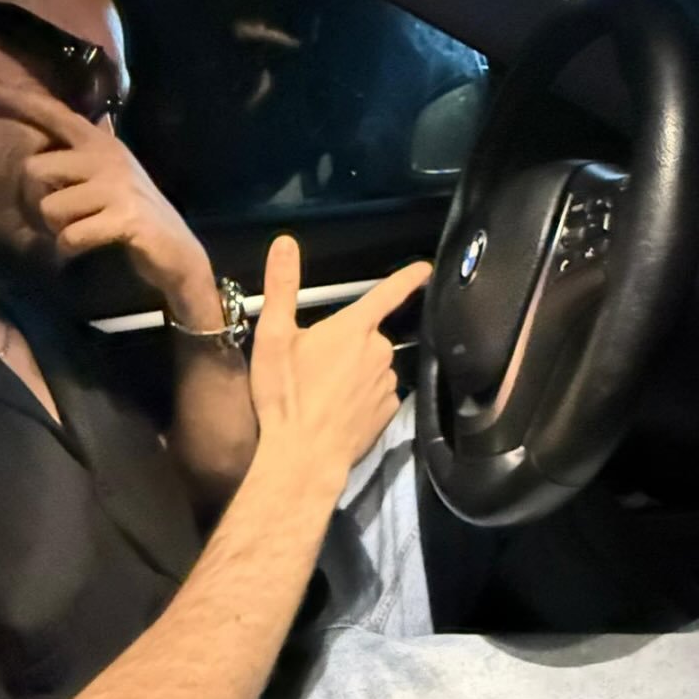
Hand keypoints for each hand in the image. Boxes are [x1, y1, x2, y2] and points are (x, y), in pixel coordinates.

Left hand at [0, 79, 210, 297]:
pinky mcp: (124, 217)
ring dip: (57, 229)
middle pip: (35, 168)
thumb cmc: (134, 214)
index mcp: (101, 143)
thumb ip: (79, 157)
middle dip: (37, 201)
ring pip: (50, 208)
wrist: (178, 251)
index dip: (16, 100)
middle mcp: (108, 156)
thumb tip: (43, 142)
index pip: (53, 113)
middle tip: (60, 217)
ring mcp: (118, 186)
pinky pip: (69, 236)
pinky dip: (70, 249)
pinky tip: (89, 246)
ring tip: (83, 230)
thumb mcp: (109, 175)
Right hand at [249, 235, 431, 482]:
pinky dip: (362, 397)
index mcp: (353, 328)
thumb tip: (285, 242)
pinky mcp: (388, 413)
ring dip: (354, 371)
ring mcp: (387, 384)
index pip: (386, 293)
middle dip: (347, 343)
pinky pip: (378, 394)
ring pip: (373, 366)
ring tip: (322, 391)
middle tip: (313, 363)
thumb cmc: (286, 394)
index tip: (425, 268)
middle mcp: (378, 352)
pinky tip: (339, 410)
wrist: (303, 456)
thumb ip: (281, 286)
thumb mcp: (273, 336)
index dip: (406, 278)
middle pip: (368, 336)